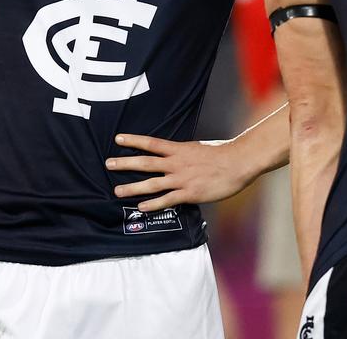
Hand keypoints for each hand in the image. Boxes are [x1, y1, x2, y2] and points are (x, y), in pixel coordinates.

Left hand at [106, 134, 257, 211]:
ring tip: (117, 191)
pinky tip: (141, 207)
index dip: (134, 141)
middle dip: (125, 164)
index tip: (117, 138)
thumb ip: (183, 153)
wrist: (238, 163)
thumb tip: (174, 155)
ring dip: (133, 187)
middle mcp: (176, 163)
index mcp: (179, 150)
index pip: (151, 143)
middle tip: (108, 164)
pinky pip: (168, 200)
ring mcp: (182, 179)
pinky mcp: (190, 193)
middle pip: (145, 163)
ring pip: (152, 184)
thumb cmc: (221, 154)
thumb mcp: (198, 148)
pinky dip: (154, 204)